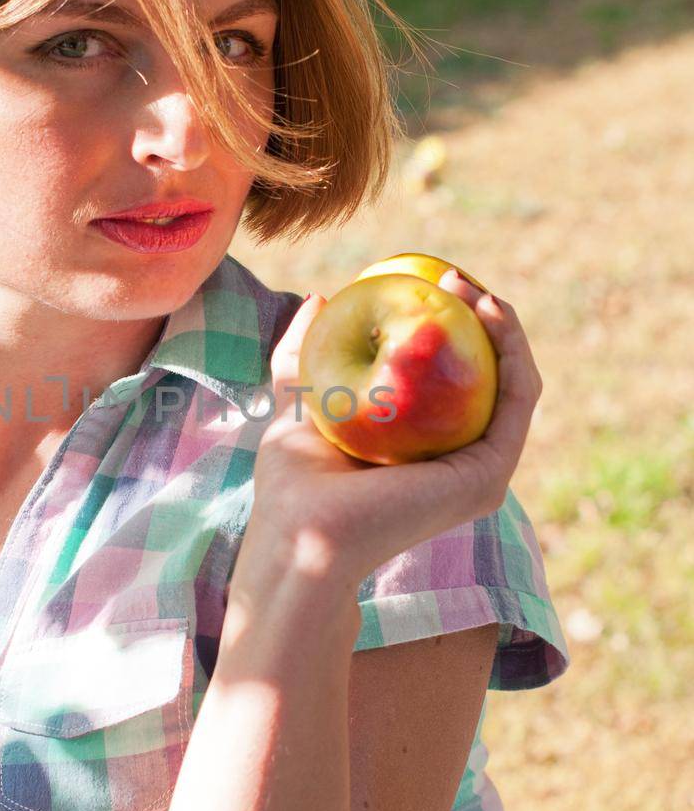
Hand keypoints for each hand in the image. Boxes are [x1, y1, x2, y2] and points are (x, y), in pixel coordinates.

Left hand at [248, 270, 542, 586]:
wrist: (302, 534)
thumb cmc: (293, 484)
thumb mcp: (299, 400)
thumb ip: (305, 355)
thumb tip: (319, 297)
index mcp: (428, 450)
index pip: (453, 380)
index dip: (452, 326)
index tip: (429, 281)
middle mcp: (462, 463)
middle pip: (491, 379)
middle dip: (485, 320)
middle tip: (453, 276)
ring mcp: (482, 472)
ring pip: (514, 384)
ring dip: (506, 328)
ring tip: (473, 287)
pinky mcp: (489, 476)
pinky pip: (517, 400)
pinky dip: (512, 351)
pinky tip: (491, 313)